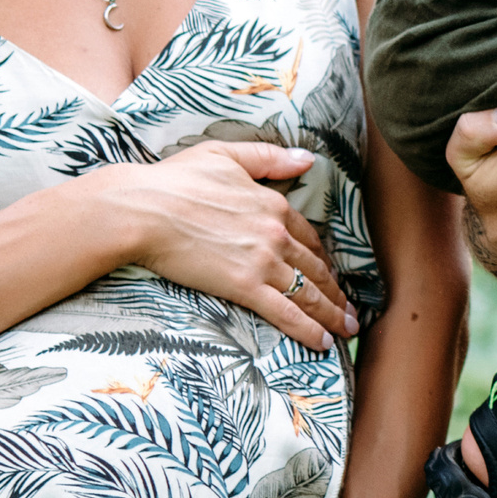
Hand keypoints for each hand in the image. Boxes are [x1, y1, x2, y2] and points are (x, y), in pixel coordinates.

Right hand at [108, 142, 354, 348]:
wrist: (144, 209)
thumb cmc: (176, 180)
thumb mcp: (227, 155)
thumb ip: (270, 158)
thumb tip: (306, 159)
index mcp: (273, 204)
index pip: (308, 237)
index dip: (322, 258)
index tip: (331, 273)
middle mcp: (276, 234)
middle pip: (315, 268)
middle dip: (336, 292)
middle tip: (351, 310)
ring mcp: (263, 262)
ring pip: (309, 293)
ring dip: (333, 314)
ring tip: (347, 328)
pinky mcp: (244, 286)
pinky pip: (286, 313)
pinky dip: (308, 329)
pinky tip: (322, 342)